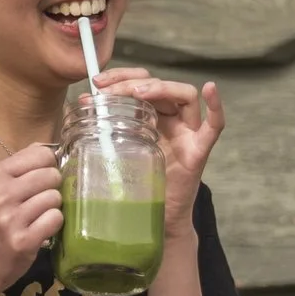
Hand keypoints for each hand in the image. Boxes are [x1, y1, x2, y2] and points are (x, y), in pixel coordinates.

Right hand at [0, 143, 62, 295]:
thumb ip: (18, 168)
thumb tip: (46, 148)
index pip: (41, 154)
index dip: (48, 166)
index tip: (41, 180)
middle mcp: (1, 192)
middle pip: (52, 175)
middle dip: (51, 189)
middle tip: (38, 203)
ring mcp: (11, 217)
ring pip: (55, 198)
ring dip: (52, 209)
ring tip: (36, 219)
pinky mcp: (23, 240)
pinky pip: (55, 219)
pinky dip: (52, 226)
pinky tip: (40, 231)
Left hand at [88, 69, 224, 236]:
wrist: (153, 219)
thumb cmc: (136, 185)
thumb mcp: (115, 150)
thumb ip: (104, 128)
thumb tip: (78, 105)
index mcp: (153, 117)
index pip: (142, 83)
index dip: (120, 77)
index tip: (97, 82)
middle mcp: (173, 120)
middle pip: (160, 85)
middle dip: (132, 82)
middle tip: (108, 90)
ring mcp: (188, 134)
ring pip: (185, 95)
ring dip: (160, 87)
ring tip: (138, 92)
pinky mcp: (199, 152)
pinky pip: (214, 127)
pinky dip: (216, 107)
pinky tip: (210, 89)